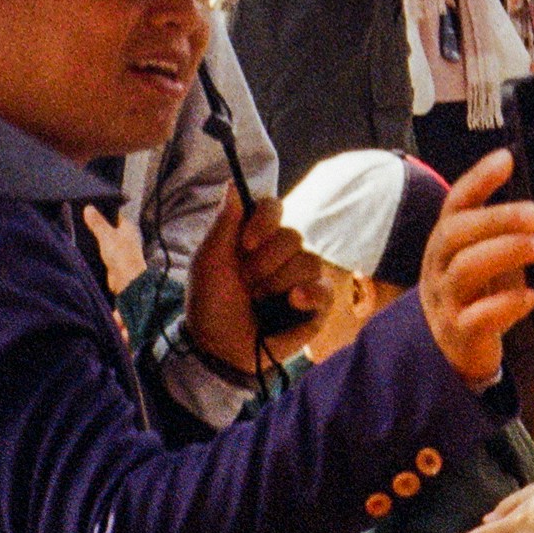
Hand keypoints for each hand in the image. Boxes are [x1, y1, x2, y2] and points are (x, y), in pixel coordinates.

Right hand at [83, 206, 147, 296]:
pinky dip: (93, 250)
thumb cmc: (122, 256)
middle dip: (95, 226)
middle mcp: (124, 236)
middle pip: (107, 228)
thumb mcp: (107, 236)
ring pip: (102, 240)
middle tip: (78, 222)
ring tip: (76, 233)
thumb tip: (88, 208)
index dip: (101, 212)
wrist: (126, 281)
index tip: (86, 209)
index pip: (113, 215)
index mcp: (127, 227)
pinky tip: (82, 248)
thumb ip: (97, 223)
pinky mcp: (112, 260)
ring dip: (93, 239)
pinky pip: (100, 252)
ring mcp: (118, 248)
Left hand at [186, 192, 327, 368]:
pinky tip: (291, 302)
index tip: (246, 245)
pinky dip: (308, 294)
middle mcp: (283, 254)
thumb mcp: (209, 263)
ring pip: (309, 261)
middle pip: (292, 236)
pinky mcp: (316, 304)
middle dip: (264, 264)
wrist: (218, 349)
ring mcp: (302, 278)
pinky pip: (325, 288)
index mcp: (257, 238)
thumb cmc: (210, 304)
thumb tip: (232, 184)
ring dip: (278, 283)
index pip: (273, 207)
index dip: (264, 222)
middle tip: (247, 284)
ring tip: (261, 301)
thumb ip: (224, 224)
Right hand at [418, 149, 533, 387]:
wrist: (454, 349)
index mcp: (450, 240)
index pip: (457, 202)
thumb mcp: (503, 264)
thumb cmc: (481, 294)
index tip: (507, 158)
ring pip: (464, 271)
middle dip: (497, 219)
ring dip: (505, 253)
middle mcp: (439, 265)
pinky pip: (475, 318)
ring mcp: (445, 300)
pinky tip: (530, 296)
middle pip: (456, 233)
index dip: (479, 179)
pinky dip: (505, 305)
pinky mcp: (457, 333)